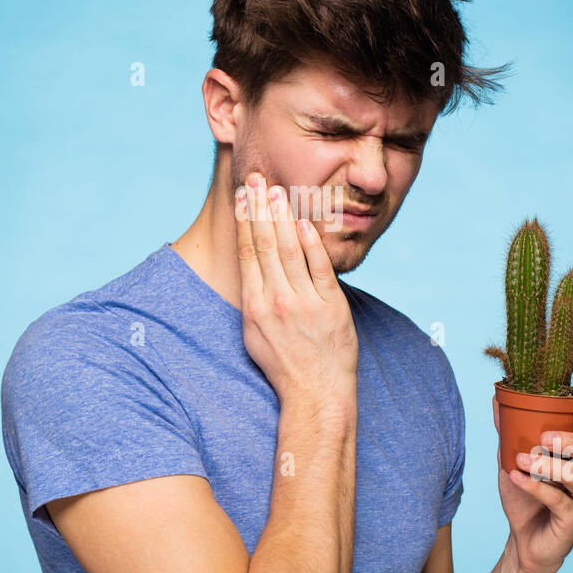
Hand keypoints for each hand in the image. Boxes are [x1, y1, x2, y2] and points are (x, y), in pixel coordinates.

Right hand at [234, 171, 358, 404]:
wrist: (315, 394)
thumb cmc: (284, 365)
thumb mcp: (255, 334)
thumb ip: (254, 299)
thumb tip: (251, 266)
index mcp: (254, 307)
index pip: (247, 253)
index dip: (244, 221)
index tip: (242, 196)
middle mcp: (275, 302)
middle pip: (264, 245)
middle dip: (259, 208)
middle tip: (256, 178)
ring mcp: (304, 304)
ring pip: (289, 251)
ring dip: (281, 217)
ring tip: (277, 190)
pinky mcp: (331, 307)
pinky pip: (319, 269)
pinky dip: (311, 244)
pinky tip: (302, 222)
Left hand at [493, 393, 572, 572]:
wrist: (523, 539)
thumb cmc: (525, 495)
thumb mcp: (514, 458)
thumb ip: (510, 430)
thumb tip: (496, 397)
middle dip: (572, 441)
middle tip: (543, 438)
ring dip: (548, 465)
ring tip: (521, 460)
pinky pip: (558, 501)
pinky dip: (534, 487)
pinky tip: (515, 477)